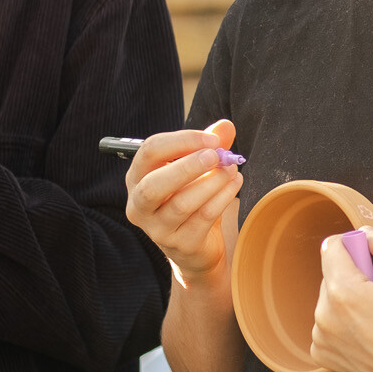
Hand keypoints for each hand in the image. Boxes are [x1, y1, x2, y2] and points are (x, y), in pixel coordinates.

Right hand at [125, 122, 244, 287]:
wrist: (196, 246)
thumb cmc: (190, 197)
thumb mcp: (196, 169)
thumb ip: (208, 146)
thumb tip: (226, 126)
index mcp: (137, 178)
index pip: (150, 152)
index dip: (182, 140)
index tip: (212, 139)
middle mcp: (139, 205)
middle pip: (154, 185)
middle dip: (187, 166)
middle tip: (216, 155)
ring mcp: (157, 229)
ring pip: (182, 204)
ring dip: (212, 182)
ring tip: (231, 169)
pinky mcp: (181, 244)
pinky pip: (203, 218)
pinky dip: (222, 197)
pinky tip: (235, 184)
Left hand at [309, 226, 372, 371]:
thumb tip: (366, 233)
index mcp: (343, 292)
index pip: (332, 246)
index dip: (357, 246)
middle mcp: (324, 316)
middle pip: (332, 274)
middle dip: (356, 275)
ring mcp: (322, 339)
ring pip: (330, 300)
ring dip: (350, 300)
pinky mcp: (325, 356)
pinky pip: (328, 325)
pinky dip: (344, 324)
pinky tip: (369, 332)